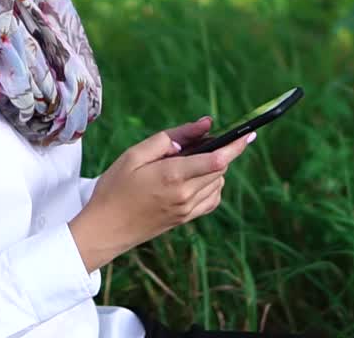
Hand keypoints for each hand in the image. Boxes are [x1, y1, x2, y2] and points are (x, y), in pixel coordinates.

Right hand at [67, 118, 256, 273]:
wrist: (104, 229)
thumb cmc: (115, 187)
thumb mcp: (134, 155)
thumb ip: (170, 137)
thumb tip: (203, 125)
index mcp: (173, 176)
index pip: (217, 159)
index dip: (236, 145)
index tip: (249, 133)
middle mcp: (185, 195)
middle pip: (220, 168)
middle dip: (217, 151)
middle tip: (194, 143)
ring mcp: (188, 210)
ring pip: (218, 183)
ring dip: (213, 168)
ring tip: (186, 162)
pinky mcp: (186, 219)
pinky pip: (212, 199)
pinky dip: (211, 185)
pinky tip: (194, 179)